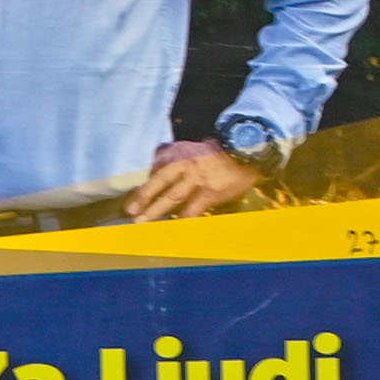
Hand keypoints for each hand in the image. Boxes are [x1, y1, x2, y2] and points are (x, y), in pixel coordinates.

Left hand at [125, 139, 265, 221]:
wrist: (249, 150)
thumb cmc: (222, 152)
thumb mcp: (197, 149)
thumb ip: (179, 160)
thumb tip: (159, 173)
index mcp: (182, 152)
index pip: (158, 169)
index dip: (145, 185)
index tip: (134, 198)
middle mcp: (187, 164)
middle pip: (160, 181)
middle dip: (144, 197)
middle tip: (131, 211)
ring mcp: (198, 179)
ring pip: (173, 197)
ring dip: (156, 210)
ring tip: (143, 222)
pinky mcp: (211, 193)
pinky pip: (193, 210)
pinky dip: (182, 221)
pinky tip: (173, 230)